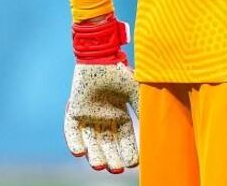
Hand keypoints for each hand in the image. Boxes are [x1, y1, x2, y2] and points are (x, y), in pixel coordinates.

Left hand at [64, 14, 139, 173]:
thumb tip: (154, 128)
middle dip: (113, 157)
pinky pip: (72, 130)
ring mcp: (88, 115)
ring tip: (100, 166)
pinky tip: (79, 153)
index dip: (129, 151)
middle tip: (116, 169)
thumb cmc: (119, 72)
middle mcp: (104, 118)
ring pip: (91, 140)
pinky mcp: (74, 110)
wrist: (100, 56)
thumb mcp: (135, 92)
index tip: (133, 163)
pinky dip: (74, 141)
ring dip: (95, 154)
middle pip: (108, 143)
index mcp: (120, 114)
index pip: (125, 138)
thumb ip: (142, 108)